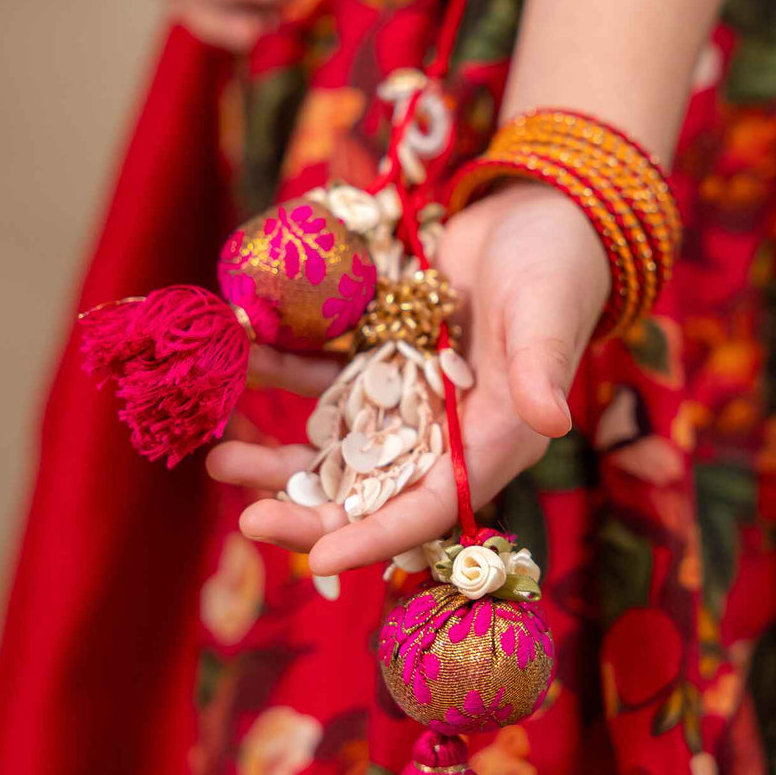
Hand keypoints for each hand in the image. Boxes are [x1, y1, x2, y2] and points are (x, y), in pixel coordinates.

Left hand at [207, 181, 609, 572]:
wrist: (536, 214)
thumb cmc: (556, 268)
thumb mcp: (547, 316)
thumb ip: (543, 369)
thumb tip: (553, 423)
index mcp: (492, 442)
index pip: (429, 507)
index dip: (375, 536)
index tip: (319, 560)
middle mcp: (443, 432)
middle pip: (369, 490)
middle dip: (308, 508)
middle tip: (247, 517)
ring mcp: (405, 396)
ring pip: (333, 443)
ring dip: (277, 456)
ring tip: (218, 458)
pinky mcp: (380, 356)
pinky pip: (322, 376)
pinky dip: (282, 373)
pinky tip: (240, 361)